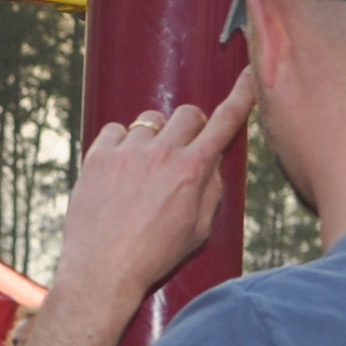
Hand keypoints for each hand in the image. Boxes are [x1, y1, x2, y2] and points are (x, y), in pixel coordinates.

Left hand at [58, 70, 257, 303]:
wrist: (102, 271)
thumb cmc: (153, 254)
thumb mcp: (200, 227)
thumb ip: (211, 188)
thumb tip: (211, 161)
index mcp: (193, 170)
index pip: (226, 122)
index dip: (242, 95)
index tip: (248, 73)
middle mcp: (162, 154)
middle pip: (187, 114)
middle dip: (191, 128)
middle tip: (182, 150)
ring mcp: (127, 153)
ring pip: (150, 120)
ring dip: (154, 135)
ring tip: (144, 165)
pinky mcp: (97, 158)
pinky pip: (114, 130)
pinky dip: (120, 142)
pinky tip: (119, 167)